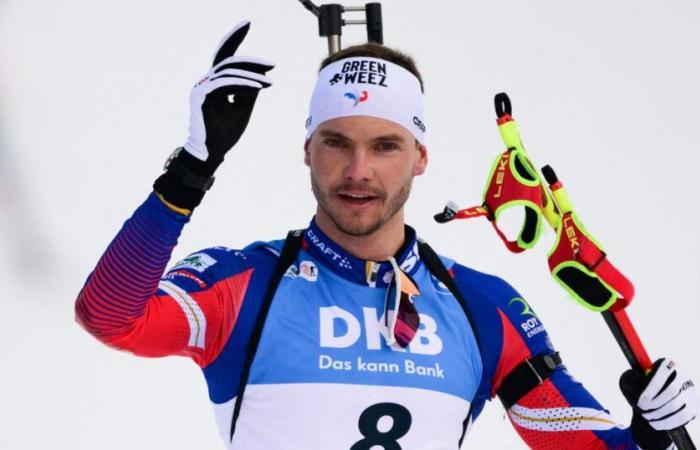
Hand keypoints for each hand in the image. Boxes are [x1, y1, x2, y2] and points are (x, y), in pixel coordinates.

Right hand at [154, 20, 273, 209]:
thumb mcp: (243, 108)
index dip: (235, 37)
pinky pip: (225, 85)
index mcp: (214, 83)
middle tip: (272, 63)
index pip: (225, 56)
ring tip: (270, 80)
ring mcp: (201, 89)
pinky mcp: (202, 98)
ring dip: (252, 75)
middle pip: (227, 60)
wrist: (211, 153)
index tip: (248, 23)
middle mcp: (205, 82)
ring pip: (228, 72)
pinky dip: (244, 85)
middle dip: (250, 59)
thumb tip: (261, 73)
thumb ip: (249, 90)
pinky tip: (259, 87)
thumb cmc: (225, 133)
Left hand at [620, 358, 697, 448]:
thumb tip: (631, 379)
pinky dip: (667, 422)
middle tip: (643, 410)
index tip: (641, 400)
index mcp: (668, 364)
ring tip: (647, 416)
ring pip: (678, 405)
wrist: (656, 400)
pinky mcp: (694, 405)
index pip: (664, 373)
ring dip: (659, 414)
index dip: (653, 388)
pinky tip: (655, 423)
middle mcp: (683, 376)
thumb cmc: (641, 388)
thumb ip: (630, 378)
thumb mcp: (632, 380)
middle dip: (655, 403)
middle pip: (672, 391)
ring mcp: (690, 391)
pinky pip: (683, 417)